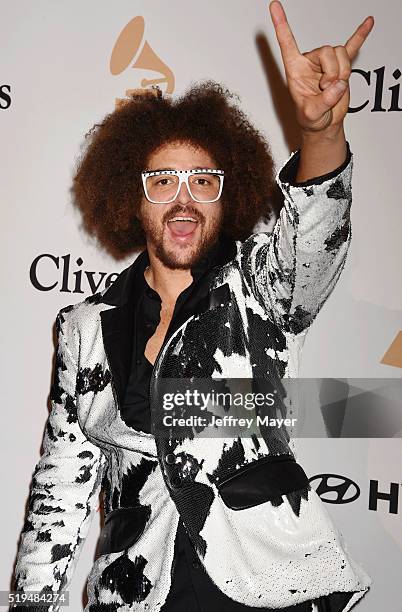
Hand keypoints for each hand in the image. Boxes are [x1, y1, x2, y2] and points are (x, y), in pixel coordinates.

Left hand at [269, 1, 373, 132]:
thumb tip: (339, 84)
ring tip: (335, 88)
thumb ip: (323, 101)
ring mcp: (327, 63)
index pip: (287, 43)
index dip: (281, 25)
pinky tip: (368, 23)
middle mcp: (310, 62)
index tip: (274, 5)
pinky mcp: (341, 67)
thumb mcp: (311, 114)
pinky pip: (352, 47)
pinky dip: (360, 36)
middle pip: (326, 51)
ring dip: (342, 72)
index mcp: (295, 69)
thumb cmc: (311, 118)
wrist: (324, 124)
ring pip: (340, 54)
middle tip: (328, 88)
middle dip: (332, 71)